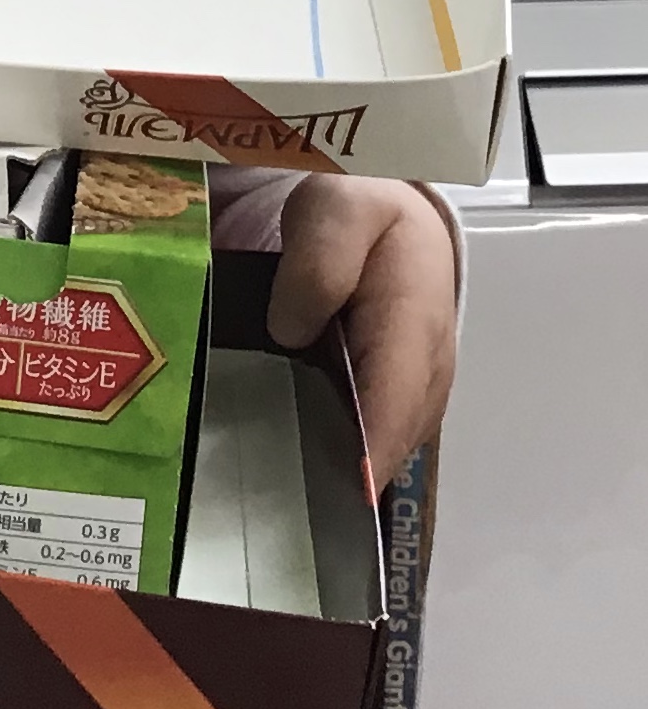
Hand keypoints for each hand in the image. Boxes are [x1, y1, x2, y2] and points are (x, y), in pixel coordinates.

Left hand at [268, 176, 456, 493]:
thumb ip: (319, 264)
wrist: (390, 213)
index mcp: (413, 320)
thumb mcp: (335, 210)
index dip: (366, 452)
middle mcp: (427, 368)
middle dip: (346, 472)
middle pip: (392, 439)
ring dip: (343, 468)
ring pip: (386, 447)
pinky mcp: (400, 395)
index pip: (394, 401)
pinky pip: (376, 436)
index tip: (335, 491)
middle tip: (282, 499)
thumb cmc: (361, 209)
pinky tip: (295, 459)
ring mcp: (418, 388)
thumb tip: (292, 331)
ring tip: (280, 489)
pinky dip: (344, 452)